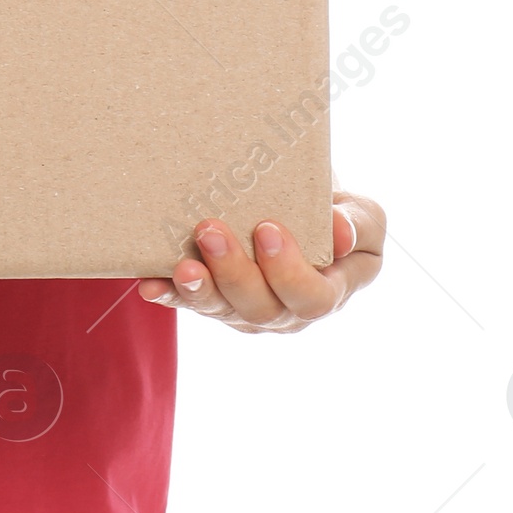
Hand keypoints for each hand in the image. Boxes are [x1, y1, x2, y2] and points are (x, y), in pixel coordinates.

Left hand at [136, 191, 384, 332]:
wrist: (296, 203)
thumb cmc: (334, 210)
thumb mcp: (361, 213)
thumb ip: (357, 224)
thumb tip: (339, 231)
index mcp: (330, 291)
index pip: (312, 297)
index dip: (288, 270)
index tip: (266, 228)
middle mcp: (288, 310)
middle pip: (261, 308)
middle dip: (234, 272)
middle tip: (211, 230)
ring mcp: (248, 308)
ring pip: (223, 309)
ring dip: (199, 288)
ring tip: (181, 264)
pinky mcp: (215, 299)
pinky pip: (190, 301)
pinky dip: (169, 293)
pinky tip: (150, 284)